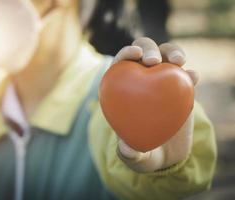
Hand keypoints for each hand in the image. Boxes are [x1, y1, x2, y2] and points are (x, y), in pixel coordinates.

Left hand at [114, 37, 198, 172]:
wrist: (167, 155)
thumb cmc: (145, 153)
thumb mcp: (136, 158)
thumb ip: (130, 154)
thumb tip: (127, 149)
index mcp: (124, 90)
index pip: (120, 65)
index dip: (125, 54)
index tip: (135, 55)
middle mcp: (142, 81)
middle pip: (143, 52)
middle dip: (149, 48)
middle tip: (154, 61)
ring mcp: (162, 83)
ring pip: (166, 56)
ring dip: (172, 52)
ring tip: (178, 62)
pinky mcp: (180, 90)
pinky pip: (185, 77)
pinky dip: (189, 74)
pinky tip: (193, 78)